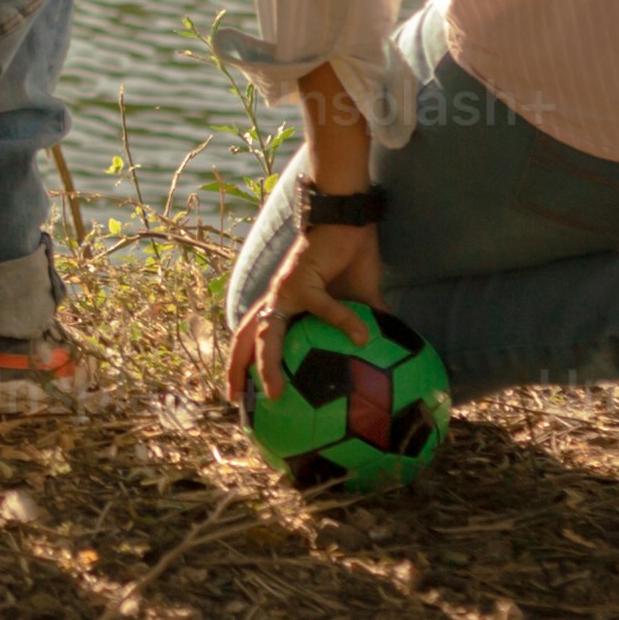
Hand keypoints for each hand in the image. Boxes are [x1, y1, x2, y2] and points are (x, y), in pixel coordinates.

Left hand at [225, 219, 387, 411]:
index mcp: (284, 303)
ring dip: (266, 363)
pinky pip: (324, 308)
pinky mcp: (302, 280)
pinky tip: (363, 339)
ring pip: (267, 333)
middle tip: (234, 401)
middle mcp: (276, 298)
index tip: (240, 393)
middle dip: (235, 370)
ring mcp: (285, 290)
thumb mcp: (358, 300)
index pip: (254, 336)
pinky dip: (344, 323)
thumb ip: (364, 323)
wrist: (347, 219)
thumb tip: (384, 348)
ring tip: (273, 391)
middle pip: (244, 337)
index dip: (244, 362)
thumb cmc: (347, 256)